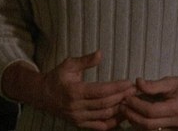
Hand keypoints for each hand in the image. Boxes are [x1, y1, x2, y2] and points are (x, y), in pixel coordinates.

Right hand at [6, 50, 136, 129]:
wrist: (42, 96)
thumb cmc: (57, 77)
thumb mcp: (68, 65)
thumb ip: (85, 61)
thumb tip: (100, 53)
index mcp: (74, 91)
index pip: (100, 91)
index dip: (116, 87)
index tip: (129, 83)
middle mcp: (76, 107)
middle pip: (105, 104)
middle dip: (122, 97)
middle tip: (135, 91)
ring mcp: (78, 118)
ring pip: (104, 116)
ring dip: (120, 109)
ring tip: (132, 100)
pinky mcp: (80, 124)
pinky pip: (100, 126)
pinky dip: (113, 122)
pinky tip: (123, 115)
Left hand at [121, 76, 177, 130]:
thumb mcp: (171, 81)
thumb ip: (153, 85)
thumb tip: (137, 82)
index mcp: (177, 108)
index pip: (151, 111)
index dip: (136, 105)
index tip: (126, 97)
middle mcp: (177, 122)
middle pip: (149, 125)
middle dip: (132, 116)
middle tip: (121, 106)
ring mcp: (176, 129)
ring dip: (136, 122)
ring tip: (126, 111)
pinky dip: (143, 125)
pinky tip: (136, 116)